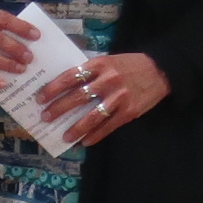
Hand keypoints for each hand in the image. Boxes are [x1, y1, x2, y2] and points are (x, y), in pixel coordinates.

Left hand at [38, 50, 168, 146]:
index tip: (40, 98)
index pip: (70, 77)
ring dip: (76, 127)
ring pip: (92, 116)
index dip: (53, 88)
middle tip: (46, 117)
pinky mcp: (129, 111)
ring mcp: (119, 97)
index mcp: (100, 65)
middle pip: (78, 96)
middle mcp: (108, 80)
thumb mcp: (110, 60)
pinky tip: (86, 141)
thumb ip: (91, 71)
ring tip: (65, 136)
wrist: (161, 70)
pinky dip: (95, 135)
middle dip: (59, 108)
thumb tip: (67, 86)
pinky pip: (108, 126)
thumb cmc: (131, 65)